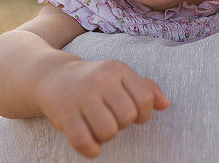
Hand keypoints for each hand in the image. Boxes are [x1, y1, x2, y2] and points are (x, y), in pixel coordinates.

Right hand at [35, 59, 168, 157]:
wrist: (54, 77)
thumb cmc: (95, 82)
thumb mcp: (120, 77)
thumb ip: (145, 88)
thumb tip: (165, 104)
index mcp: (117, 69)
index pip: (145, 97)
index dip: (144, 113)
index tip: (133, 113)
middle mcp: (100, 79)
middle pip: (128, 116)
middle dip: (122, 124)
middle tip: (111, 118)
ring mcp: (81, 95)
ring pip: (108, 130)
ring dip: (106, 136)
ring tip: (99, 127)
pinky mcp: (64, 112)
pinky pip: (84, 141)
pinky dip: (91, 149)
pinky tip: (90, 143)